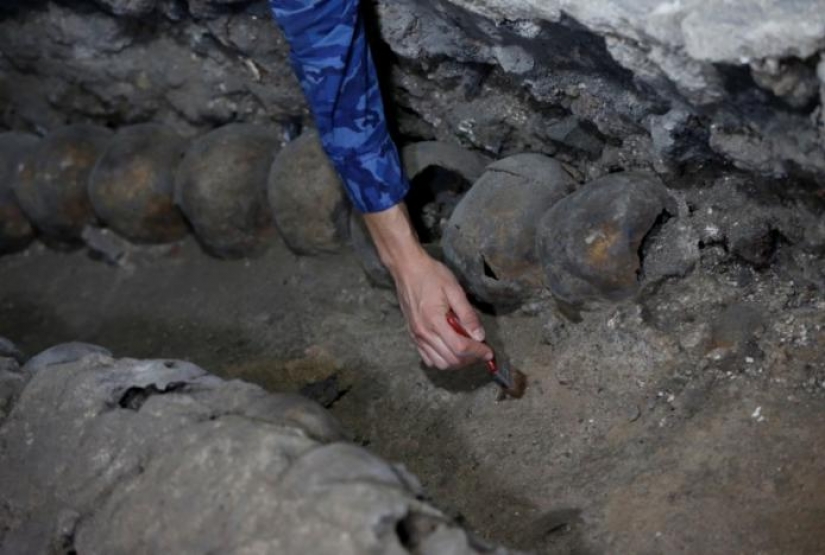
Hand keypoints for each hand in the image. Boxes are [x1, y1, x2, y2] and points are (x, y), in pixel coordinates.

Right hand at [363, 204, 492, 369]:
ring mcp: (416, 336)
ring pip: (440, 363)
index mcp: (434, 321)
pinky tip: (451, 348)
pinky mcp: (413, 335)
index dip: (477, 352)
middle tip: (481, 349)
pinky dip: (443, 359)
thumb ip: (467, 315)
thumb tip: (479, 335)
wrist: (407, 269)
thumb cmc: (431, 275)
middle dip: (470, 358)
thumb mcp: (454, 290)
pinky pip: (428, 358)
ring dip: (457, 361)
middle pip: (451, 359)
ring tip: (468, 349)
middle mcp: (423, 333)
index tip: (489, 351)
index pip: (460, 347)